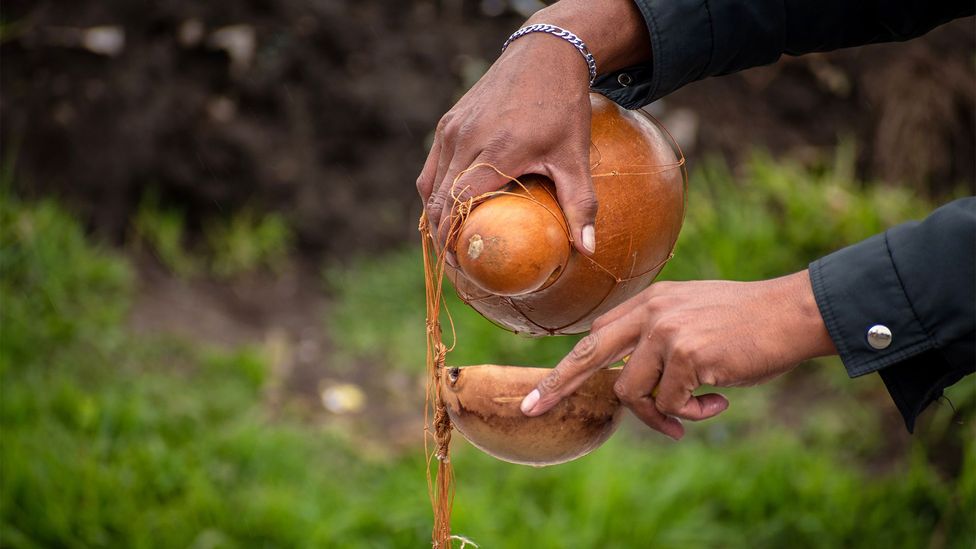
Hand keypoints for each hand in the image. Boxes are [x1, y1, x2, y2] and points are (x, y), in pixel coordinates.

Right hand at [416, 34, 595, 254]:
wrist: (545, 54)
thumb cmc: (562, 107)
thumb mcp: (575, 156)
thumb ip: (580, 203)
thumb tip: (589, 249)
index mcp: (495, 151)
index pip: (458, 204)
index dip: (452, 237)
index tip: (462, 263)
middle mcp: (466, 139)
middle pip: (439, 199)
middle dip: (440, 235)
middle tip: (456, 262)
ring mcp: (453, 129)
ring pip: (430, 183)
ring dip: (435, 214)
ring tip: (450, 240)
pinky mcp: (449, 122)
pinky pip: (433, 165)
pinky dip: (437, 190)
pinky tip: (450, 208)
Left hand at [519, 271, 836, 439]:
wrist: (791, 312)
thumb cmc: (747, 322)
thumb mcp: (693, 317)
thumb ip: (658, 337)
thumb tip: (633, 383)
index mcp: (649, 301)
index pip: (596, 333)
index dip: (569, 362)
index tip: (541, 386)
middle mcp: (650, 312)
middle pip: (587, 354)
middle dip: (556, 385)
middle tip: (530, 408)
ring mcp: (666, 331)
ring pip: (632, 392)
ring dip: (661, 413)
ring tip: (697, 409)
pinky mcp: (686, 354)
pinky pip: (670, 403)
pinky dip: (693, 413)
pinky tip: (720, 399)